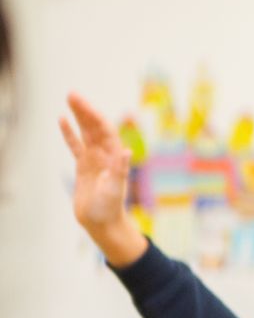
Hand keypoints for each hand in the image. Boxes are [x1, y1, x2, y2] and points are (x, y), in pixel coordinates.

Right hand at [58, 93, 147, 266]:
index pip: (105, 131)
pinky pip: (76, 145)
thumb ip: (120, 170)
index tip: (83, 104)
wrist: (102, 223)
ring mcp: (95, 160)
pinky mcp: (84, 167)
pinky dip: (70, 133)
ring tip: (70, 100)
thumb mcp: (115, 189)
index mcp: (115, 157)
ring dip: (79, 117)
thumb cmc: (110, 208)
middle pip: (94, 127)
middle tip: (72, 94)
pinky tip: (63, 120)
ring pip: (86, 133)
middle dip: (85, 110)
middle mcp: (106, 155)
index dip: (95, 117)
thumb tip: (127, 152)